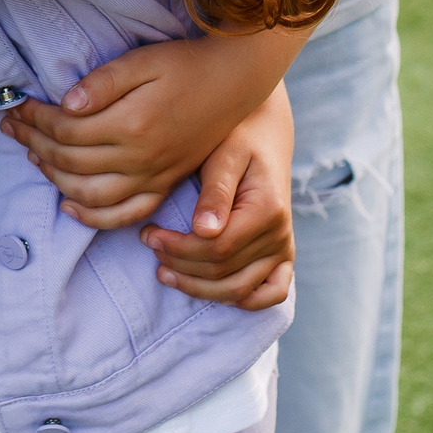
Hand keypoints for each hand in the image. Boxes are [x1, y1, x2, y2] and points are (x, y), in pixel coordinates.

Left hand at [1, 27, 304, 228]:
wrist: (235, 82)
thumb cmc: (185, 65)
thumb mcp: (143, 61)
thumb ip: (103, 83)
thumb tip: (65, 105)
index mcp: (133, 123)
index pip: (66, 130)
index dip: (35, 119)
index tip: (16, 106)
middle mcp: (142, 157)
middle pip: (71, 161)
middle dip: (34, 143)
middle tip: (12, 127)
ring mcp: (155, 176)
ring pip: (90, 193)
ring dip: (54, 177)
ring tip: (33, 155)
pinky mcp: (165, 185)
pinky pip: (125, 214)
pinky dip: (93, 216)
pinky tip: (69, 205)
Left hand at [145, 86, 294, 309]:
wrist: (265, 133)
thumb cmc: (238, 139)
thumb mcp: (224, 154)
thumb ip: (215, 191)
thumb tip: (203, 231)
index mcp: (267, 209)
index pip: (218, 249)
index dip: (178, 249)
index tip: (148, 233)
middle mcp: (280, 235)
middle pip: (224, 273)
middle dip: (180, 266)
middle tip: (150, 245)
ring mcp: (284, 249)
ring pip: (240, 290)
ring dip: (198, 288)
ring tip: (164, 271)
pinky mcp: (283, 256)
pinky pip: (270, 293)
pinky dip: (242, 299)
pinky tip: (208, 289)